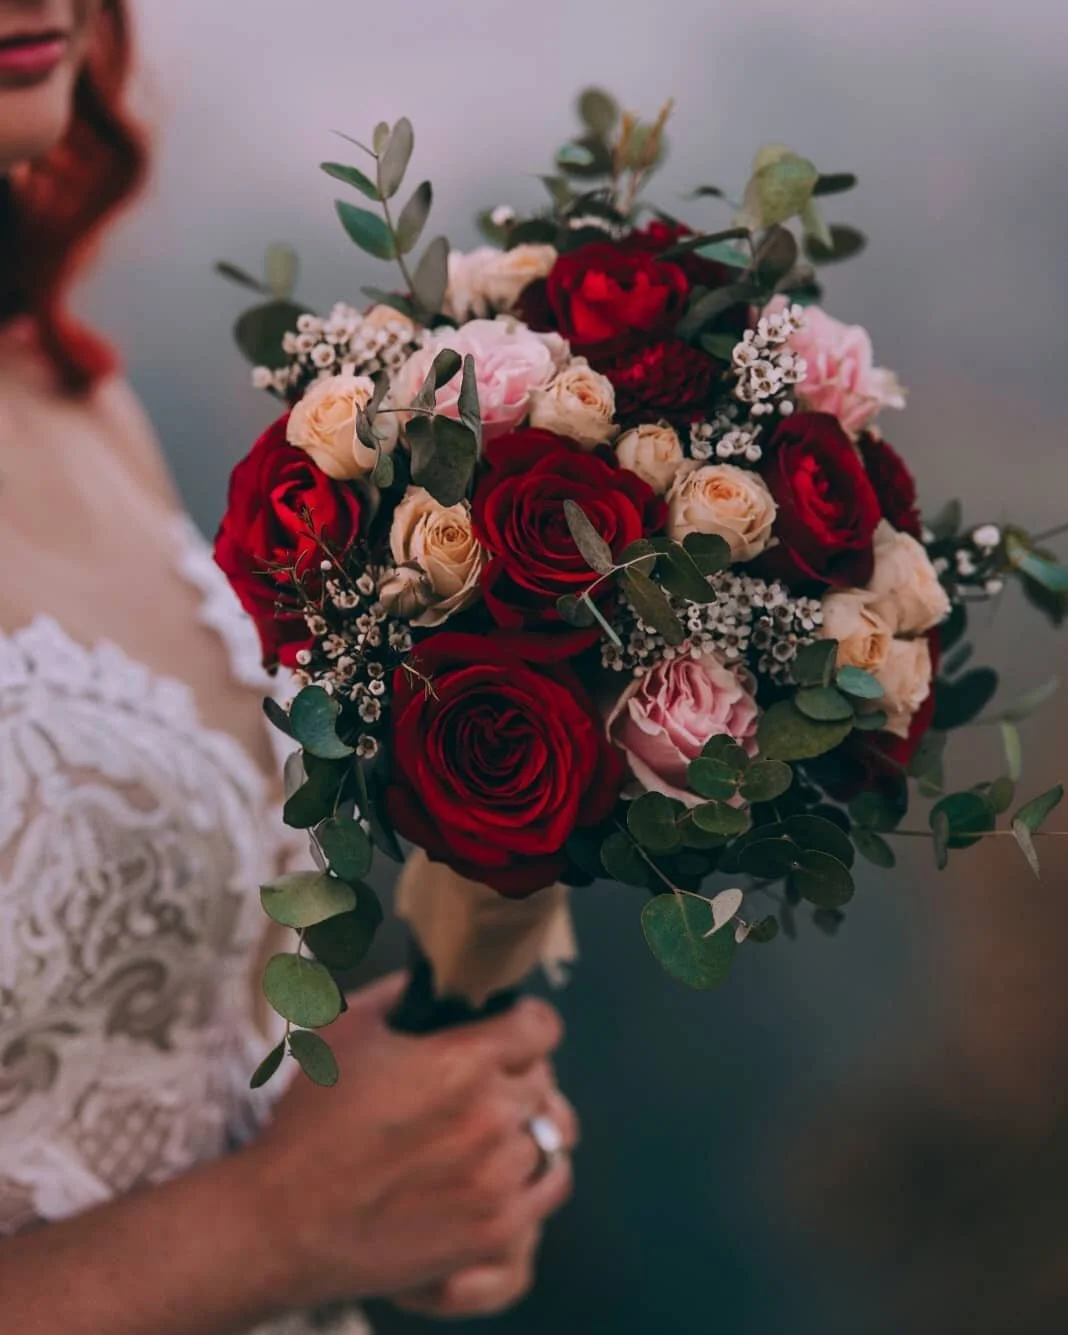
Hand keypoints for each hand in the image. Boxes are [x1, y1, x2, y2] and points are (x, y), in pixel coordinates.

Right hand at [242, 974, 576, 1308]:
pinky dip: (536, 1171)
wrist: (284, 1223)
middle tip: (481, 1081)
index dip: (524, 1022)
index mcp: (462, 1063)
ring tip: (489, 1127)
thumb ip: (404, 994)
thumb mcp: (347, 1032)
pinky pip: (552, 1184)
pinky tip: (506, 1165)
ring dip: (524, 1123)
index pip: (541, 1026)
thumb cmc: (309, 1124)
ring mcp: (498, 1178)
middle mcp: (490, 1117)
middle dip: (516, 1072)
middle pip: (543, 1077)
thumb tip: (442, 980)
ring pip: (550, 1131)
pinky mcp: (496, 1229)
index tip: (510, 1028)